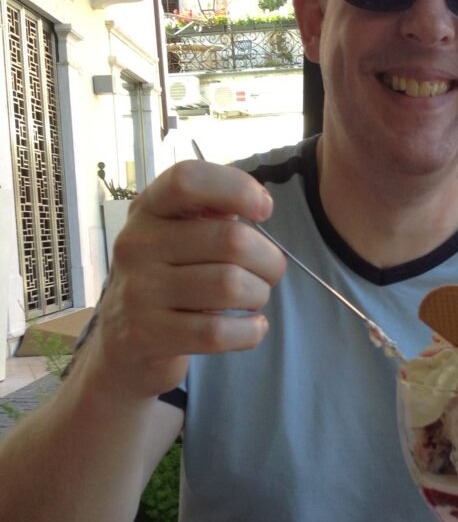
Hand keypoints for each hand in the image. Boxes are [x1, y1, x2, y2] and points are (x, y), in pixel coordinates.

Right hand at [90, 161, 286, 398]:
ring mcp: (139, 291)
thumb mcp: (177, 234)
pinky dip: (250, 331)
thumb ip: (213, 214)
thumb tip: (258, 204)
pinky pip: (218, 332)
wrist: (123, 341)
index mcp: (147, 210)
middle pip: (231, 240)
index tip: (264, 209)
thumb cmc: (168, 277)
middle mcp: (137, 245)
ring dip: (259, 295)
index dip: (237, 188)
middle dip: (269, 260)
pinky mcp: (147, 335)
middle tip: (270, 272)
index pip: (188, 180)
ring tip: (254, 299)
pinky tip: (252, 327)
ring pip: (229, 286)